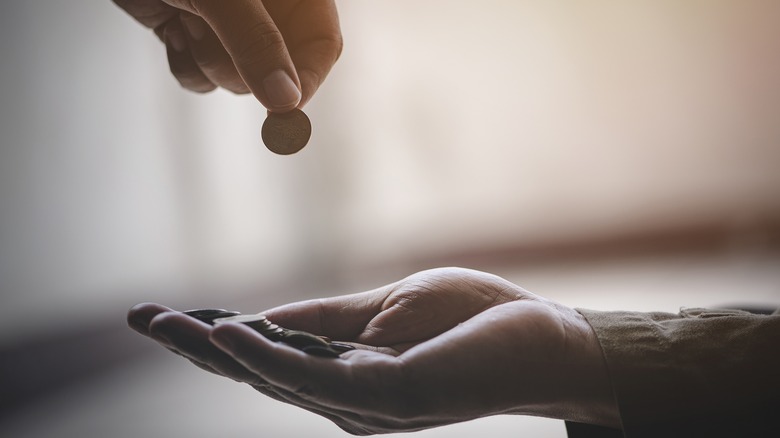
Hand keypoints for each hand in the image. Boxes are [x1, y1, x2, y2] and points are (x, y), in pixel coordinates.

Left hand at [113, 0, 341, 110]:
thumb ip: (255, 41)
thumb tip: (285, 101)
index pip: (322, 43)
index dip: (307, 78)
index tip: (285, 108)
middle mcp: (267, 12)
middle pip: (281, 72)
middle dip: (241, 67)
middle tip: (207, 33)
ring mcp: (231, 27)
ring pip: (239, 80)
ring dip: (208, 63)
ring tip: (186, 19)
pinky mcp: (197, 36)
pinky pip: (204, 79)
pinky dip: (186, 65)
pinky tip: (172, 28)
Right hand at [128, 268, 618, 433]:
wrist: (543, 337)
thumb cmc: (469, 319)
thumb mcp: (384, 306)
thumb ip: (323, 318)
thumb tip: (257, 315)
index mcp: (344, 374)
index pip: (267, 356)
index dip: (213, 339)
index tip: (163, 316)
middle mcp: (344, 398)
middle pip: (257, 372)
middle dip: (197, 349)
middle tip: (142, 320)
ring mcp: (363, 403)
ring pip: (274, 378)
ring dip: (218, 351)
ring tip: (168, 324)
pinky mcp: (387, 395)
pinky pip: (313, 376)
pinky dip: (266, 355)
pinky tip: (230, 332)